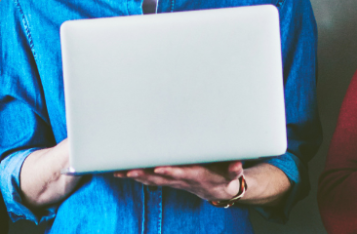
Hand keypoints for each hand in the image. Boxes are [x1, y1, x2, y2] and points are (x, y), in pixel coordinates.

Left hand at [114, 161, 243, 203]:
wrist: (220, 190)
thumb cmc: (225, 176)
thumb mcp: (233, 174)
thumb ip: (234, 169)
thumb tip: (237, 165)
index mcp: (196, 176)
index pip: (181, 173)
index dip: (170, 172)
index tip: (158, 168)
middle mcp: (182, 180)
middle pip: (161, 178)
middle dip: (145, 174)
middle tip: (129, 170)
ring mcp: (174, 182)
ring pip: (152, 180)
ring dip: (136, 176)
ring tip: (120, 171)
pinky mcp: (169, 180)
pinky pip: (150, 180)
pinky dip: (137, 177)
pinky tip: (123, 173)